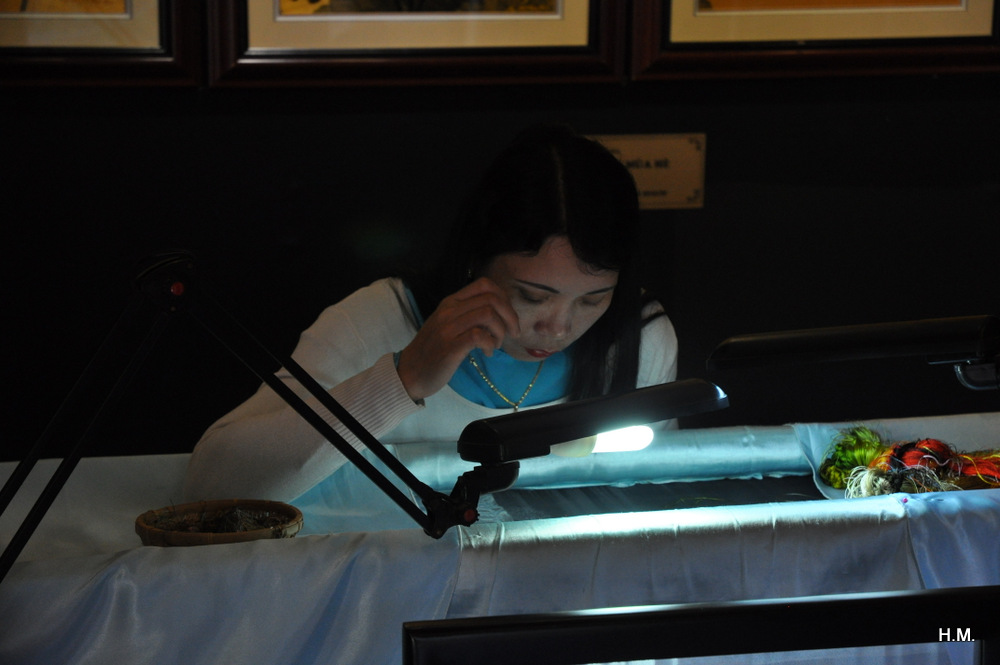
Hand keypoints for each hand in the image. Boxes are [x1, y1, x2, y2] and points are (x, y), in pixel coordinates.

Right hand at [397, 277, 519, 400]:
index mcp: (450, 302)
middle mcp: (449, 310)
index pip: (484, 284)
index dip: (503, 298)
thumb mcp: (447, 325)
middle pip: (491, 299)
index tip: (507, 316)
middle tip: (512, 333)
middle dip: (510, 316)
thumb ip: (468, 315)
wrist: (410, 372)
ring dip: (500, 331)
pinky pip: (479, 336)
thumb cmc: (433, 350)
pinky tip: (487, 352)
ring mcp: (448, 328)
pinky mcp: (450, 347)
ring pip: (488, 315)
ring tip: (495, 344)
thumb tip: (499, 314)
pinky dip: (490, 344)